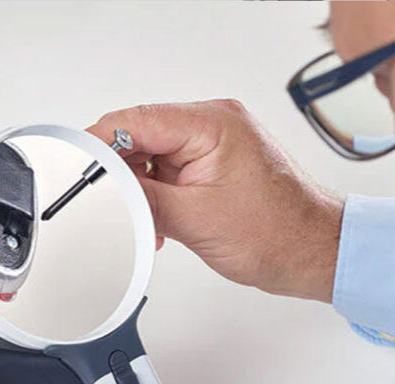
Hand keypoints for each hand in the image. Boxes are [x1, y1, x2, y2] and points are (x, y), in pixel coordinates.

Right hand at [88, 99, 343, 301]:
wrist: (314, 253)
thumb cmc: (280, 234)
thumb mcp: (196, 219)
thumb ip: (142, 200)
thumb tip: (105, 191)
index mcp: (212, 124)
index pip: (134, 120)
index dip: (99, 146)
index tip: (79, 170)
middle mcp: (215, 124)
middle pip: (141, 137)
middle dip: (123, 175)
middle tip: (116, 208)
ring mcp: (217, 143)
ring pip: (154, 157)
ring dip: (142, 190)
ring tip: (149, 223)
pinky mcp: (217, 164)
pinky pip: (172, 171)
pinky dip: (159, 195)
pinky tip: (161, 221)